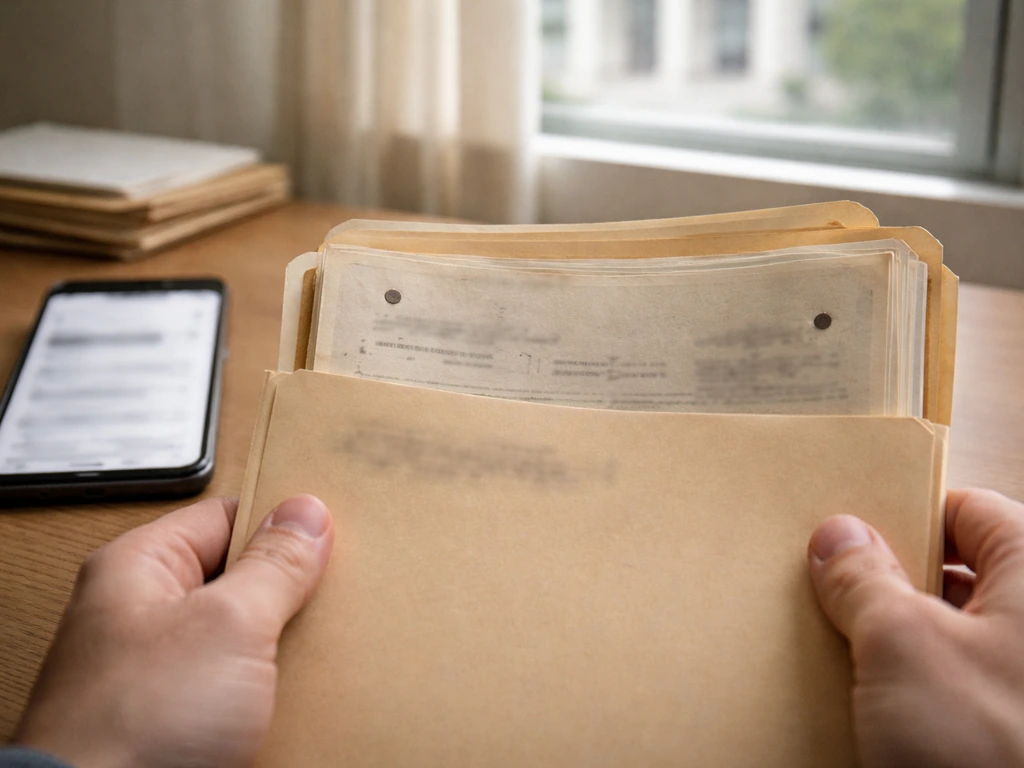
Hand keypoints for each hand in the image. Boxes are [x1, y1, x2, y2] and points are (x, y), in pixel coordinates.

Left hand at [13, 494, 334, 767]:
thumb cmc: (132, 726)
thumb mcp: (229, 624)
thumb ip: (273, 564)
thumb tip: (305, 514)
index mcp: (140, 567)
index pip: (225, 516)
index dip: (280, 521)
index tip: (328, 532)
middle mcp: (146, 614)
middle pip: (238, 577)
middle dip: (288, 589)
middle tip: (330, 594)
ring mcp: (162, 669)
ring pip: (242, 636)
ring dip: (282, 644)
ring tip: (321, 644)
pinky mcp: (177, 717)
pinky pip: (237, 685)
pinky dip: (270, 688)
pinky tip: (298, 689)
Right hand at [808, 489, 1023, 767]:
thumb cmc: (992, 755)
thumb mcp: (903, 647)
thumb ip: (865, 579)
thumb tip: (839, 539)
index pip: (971, 513)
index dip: (906, 517)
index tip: (849, 534)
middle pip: (962, 578)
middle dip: (892, 586)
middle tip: (834, 596)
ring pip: (955, 639)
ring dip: (896, 644)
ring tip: (843, 655)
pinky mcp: (1008, 732)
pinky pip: (958, 692)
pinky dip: (914, 692)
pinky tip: (871, 707)